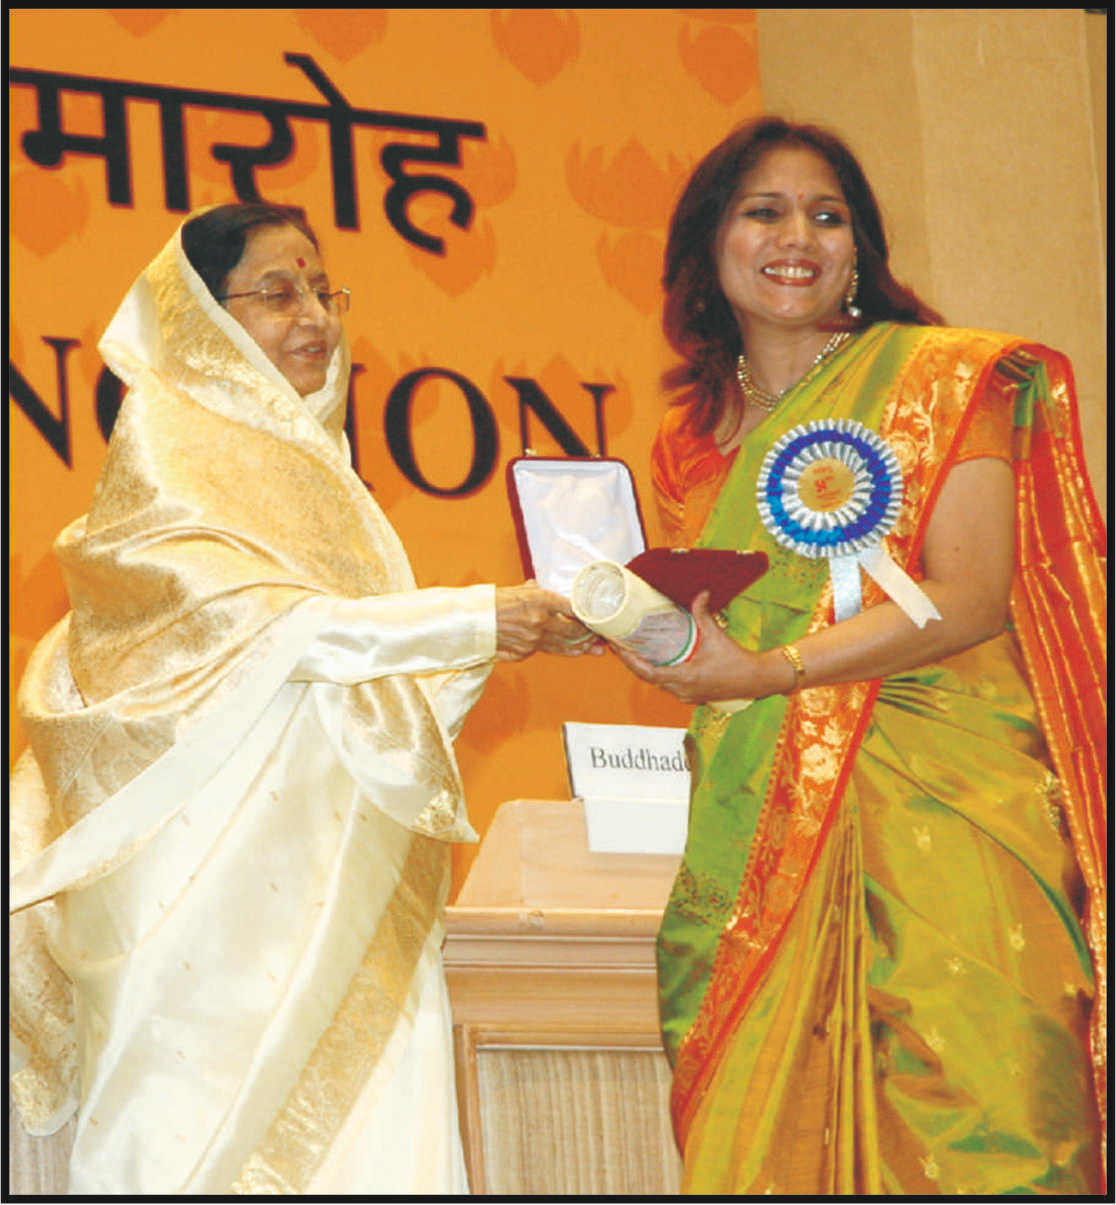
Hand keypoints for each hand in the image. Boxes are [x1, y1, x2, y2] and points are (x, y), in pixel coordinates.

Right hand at [494, 581, 602, 660]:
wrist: (472, 620)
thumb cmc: (494, 601)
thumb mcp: (520, 590)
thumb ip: (537, 591)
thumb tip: (545, 587)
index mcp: (541, 601)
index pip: (573, 609)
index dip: (588, 615)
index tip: (598, 617)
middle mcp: (540, 621)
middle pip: (574, 631)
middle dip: (589, 635)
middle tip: (601, 636)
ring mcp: (533, 640)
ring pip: (564, 646)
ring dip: (581, 648)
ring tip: (596, 650)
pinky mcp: (524, 653)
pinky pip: (545, 651)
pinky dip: (557, 650)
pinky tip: (572, 652)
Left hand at [609, 590, 789, 702]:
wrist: (755, 679)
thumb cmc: (736, 661)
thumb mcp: (716, 635)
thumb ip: (703, 614)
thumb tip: (700, 593)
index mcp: (685, 677)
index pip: (647, 672)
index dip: (630, 661)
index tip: (618, 648)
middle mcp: (682, 689)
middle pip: (647, 678)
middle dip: (632, 662)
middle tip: (620, 645)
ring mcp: (686, 695)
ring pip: (657, 683)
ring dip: (644, 669)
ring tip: (633, 651)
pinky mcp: (691, 696)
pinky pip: (668, 685)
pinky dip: (658, 674)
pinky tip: (655, 661)